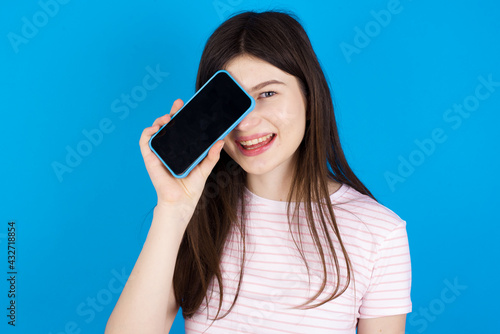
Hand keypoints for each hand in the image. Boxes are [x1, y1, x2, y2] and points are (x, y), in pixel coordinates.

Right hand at [139, 99, 223, 218]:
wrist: (181, 203)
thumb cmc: (191, 188)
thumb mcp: (204, 168)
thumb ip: (212, 156)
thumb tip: (220, 141)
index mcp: (181, 149)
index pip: (180, 128)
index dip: (181, 115)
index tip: (186, 105)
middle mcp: (169, 149)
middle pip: (168, 126)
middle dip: (171, 112)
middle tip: (178, 105)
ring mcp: (159, 153)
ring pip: (155, 131)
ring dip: (160, 120)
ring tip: (168, 118)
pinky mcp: (150, 159)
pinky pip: (145, 142)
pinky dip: (148, 132)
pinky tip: (155, 128)